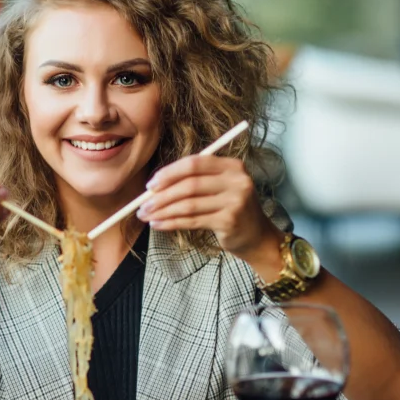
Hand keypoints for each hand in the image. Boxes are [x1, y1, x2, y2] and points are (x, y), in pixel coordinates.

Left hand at [137, 155, 279, 259]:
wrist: (257, 236)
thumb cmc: (231, 209)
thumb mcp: (220, 187)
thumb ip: (195, 180)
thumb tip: (155, 186)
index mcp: (232, 166)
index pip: (195, 163)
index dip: (170, 172)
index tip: (150, 184)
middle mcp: (237, 181)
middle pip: (190, 184)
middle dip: (162, 195)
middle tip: (143, 204)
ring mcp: (235, 202)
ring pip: (189, 204)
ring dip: (163, 211)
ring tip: (147, 216)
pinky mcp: (229, 221)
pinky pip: (192, 221)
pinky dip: (172, 223)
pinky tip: (159, 224)